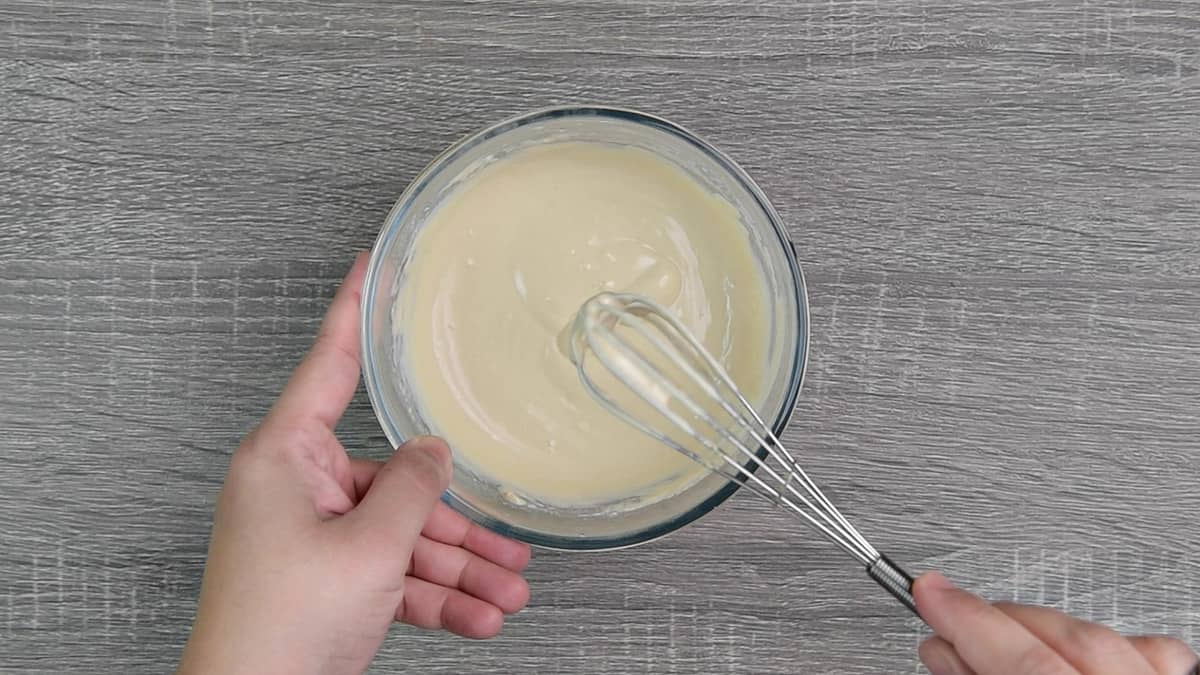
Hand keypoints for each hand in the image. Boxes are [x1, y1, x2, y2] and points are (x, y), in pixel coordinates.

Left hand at [177, 253, 531, 674]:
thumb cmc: (280, 626)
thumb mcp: (368, 548)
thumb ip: (413, 490)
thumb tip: (435, 452)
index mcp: (285, 458)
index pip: (328, 365)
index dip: (353, 312)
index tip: (370, 266)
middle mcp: (297, 489)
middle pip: (395, 480)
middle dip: (458, 524)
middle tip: (511, 540)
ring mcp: (313, 537)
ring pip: (403, 537)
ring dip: (460, 570)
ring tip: (509, 593)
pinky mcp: (328, 579)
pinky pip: (393, 575)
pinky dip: (437, 598)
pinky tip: (480, 618)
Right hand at [915, 572, 1197, 674]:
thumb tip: (943, 649)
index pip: (1020, 659)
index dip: (966, 619)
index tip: (927, 591)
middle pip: (1064, 637)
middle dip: (993, 619)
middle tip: (943, 610)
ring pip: (1107, 638)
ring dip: (1041, 625)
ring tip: (994, 630)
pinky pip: (1158, 656)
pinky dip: (1114, 642)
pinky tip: (1081, 642)